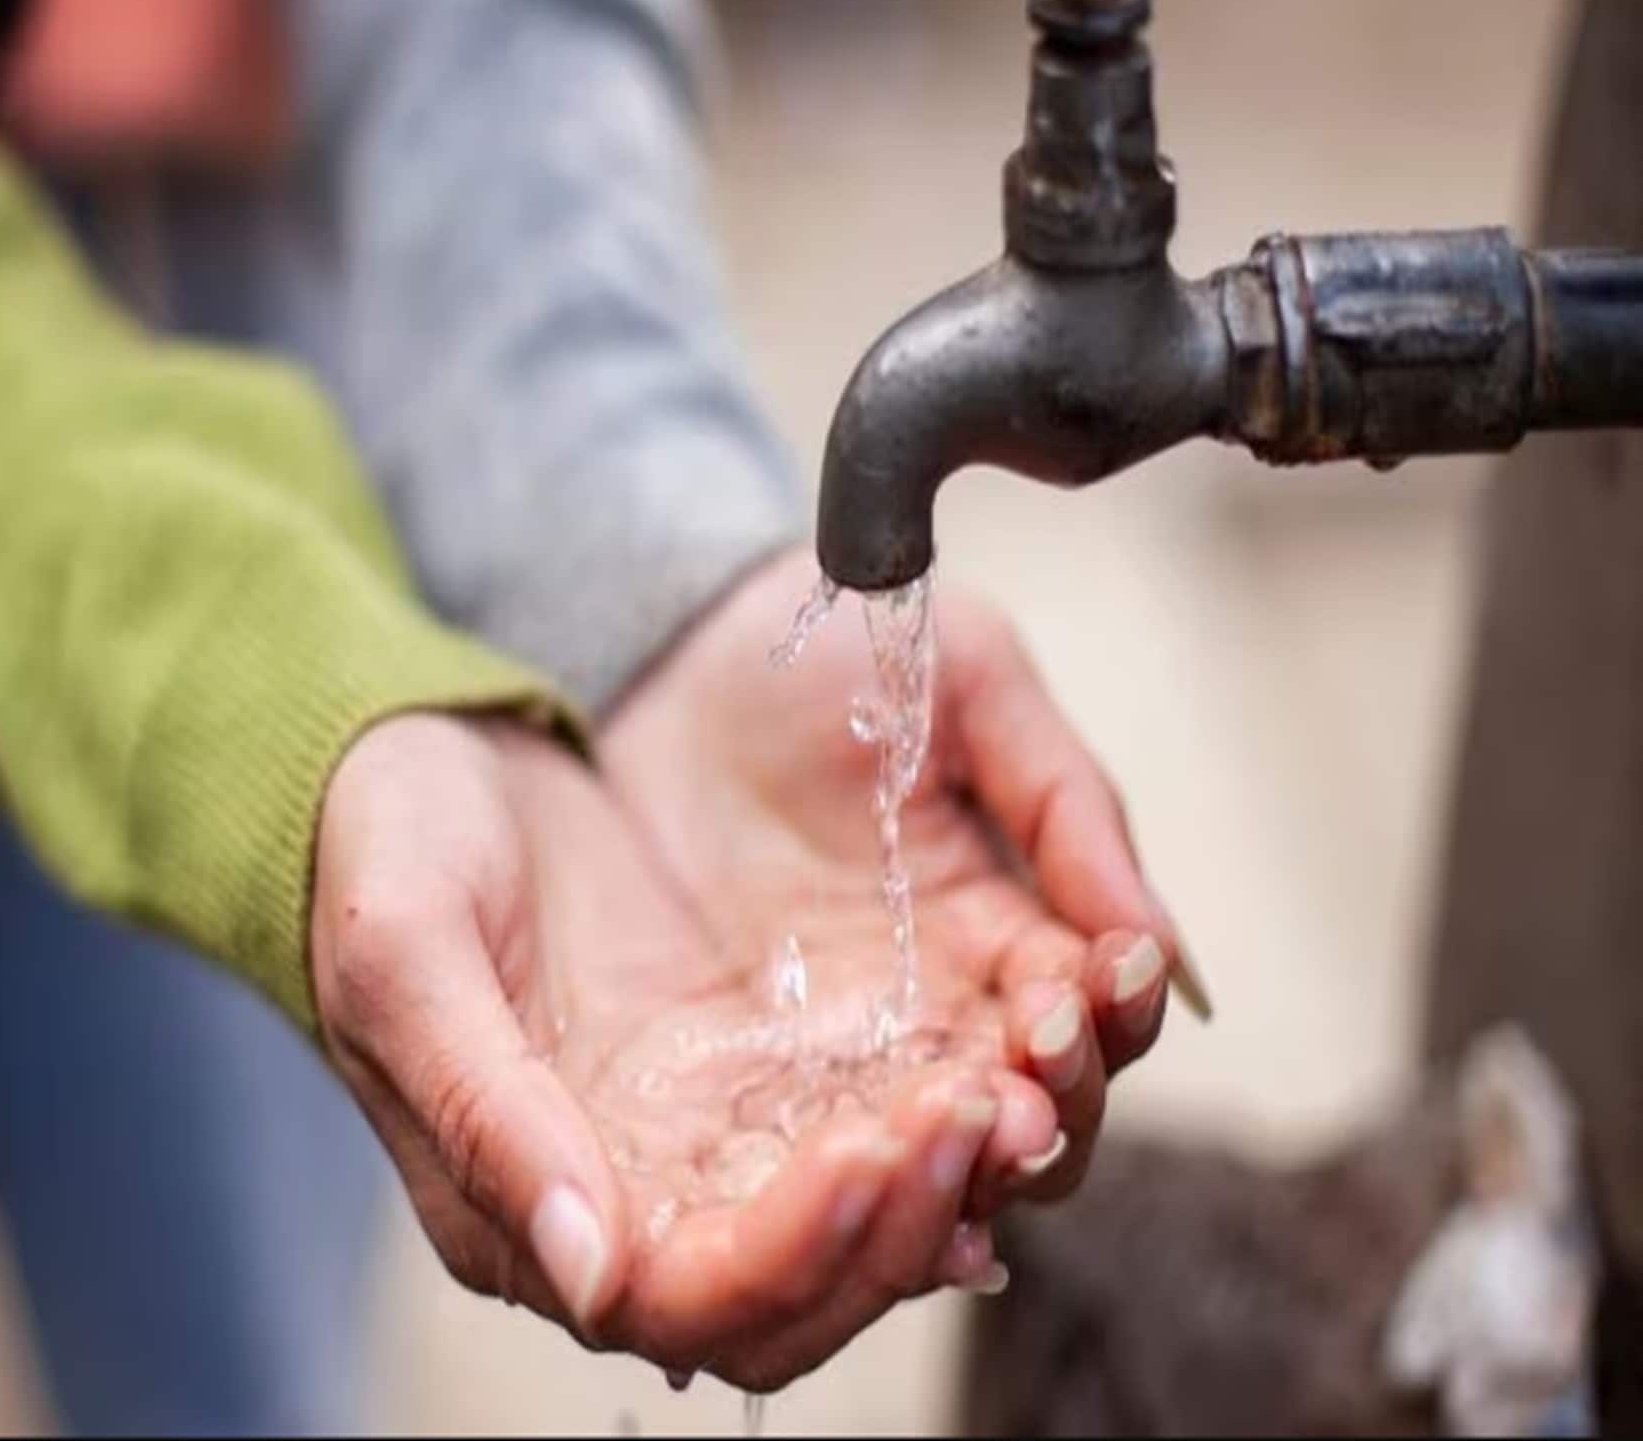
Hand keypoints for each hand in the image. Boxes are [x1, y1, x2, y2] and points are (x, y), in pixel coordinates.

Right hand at [312, 712, 1058, 1390]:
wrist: (422, 749)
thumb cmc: (382, 852)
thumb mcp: (406, 958)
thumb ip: (488, 1116)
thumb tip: (596, 1276)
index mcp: (527, 1206)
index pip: (692, 1301)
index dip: (795, 1254)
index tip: (869, 1149)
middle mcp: (633, 1199)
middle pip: (804, 1292)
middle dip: (904, 1221)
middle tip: (980, 1108)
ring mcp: (707, 1133)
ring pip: (861, 1223)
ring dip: (952, 1174)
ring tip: (1022, 1076)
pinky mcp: (763, 1062)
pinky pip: (880, 1118)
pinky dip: (954, 1098)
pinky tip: (1013, 1041)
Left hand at [603, 548, 1201, 1216]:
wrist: (672, 643)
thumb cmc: (834, 650)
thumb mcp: (968, 685)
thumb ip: (1066, 803)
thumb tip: (1161, 948)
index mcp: (1004, 929)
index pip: (1086, 1019)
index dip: (1106, 1018)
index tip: (1096, 983)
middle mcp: (935, 1013)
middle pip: (1031, 1119)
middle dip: (1052, 1108)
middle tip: (1031, 1074)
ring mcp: (838, 1051)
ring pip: (933, 1162)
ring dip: (965, 1160)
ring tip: (965, 1118)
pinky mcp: (739, 1075)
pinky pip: (807, 1163)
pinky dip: (852, 1189)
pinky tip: (866, 1170)